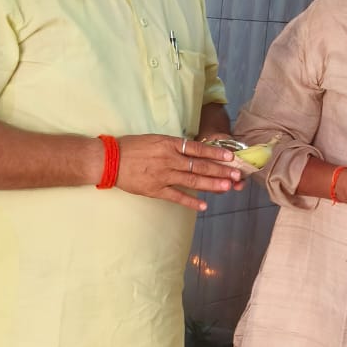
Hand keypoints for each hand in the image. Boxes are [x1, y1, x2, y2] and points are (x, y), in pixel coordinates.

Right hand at [116, 134, 241, 210]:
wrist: (109, 160)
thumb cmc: (132, 147)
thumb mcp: (155, 139)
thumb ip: (174, 145)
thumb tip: (195, 150)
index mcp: (169, 144)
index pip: (198, 149)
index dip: (216, 154)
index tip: (230, 157)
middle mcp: (169, 159)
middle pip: (200, 166)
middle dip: (220, 171)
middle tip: (237, 175)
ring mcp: (163, 176)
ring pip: (192, 181)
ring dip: (212, 185)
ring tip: (227, 187)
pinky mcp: (156, 190)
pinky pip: (177, 197)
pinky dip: (191, 202)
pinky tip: (204, 206)